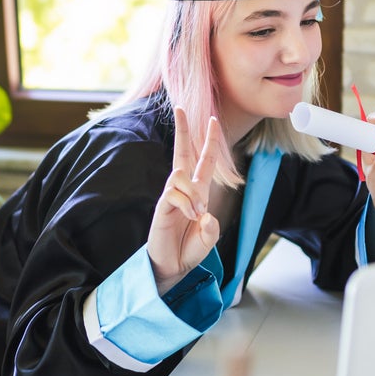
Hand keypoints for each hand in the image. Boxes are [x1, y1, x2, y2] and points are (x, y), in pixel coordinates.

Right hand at [148, 108, 222, 293]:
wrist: (172, 268)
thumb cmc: (189, 251)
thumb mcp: (208, 240)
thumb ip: (211, 229)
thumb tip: (204, 214)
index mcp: (199, 192)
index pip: (204, 161)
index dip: (210, 141)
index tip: (213, 120)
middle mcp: (184, 190)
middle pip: (182, 153)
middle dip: (183, 130)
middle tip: (181, 107)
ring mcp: (171, 196)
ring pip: (180, 174)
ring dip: (193, 193)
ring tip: (196, 215)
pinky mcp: (161, 206)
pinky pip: (173, 193)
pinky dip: (185, 203)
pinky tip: (188, 216)